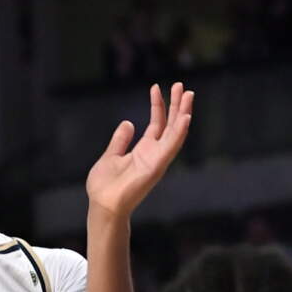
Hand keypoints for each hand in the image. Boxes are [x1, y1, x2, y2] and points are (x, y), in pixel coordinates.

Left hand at [86, 83, 195, 220]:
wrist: (103, 205)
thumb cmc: (105, 186)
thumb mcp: (111, 156)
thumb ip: (120, 141)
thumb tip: (128, 123)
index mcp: (144, 151)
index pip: (156, 124)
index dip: (158, 105)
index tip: (156, 87)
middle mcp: (154, 154)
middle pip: (170, 125)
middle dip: (176, 105)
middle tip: (181, 86)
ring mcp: (158, 160)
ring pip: (175, 132)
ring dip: (183, 113)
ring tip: (188, 94)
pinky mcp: (157, 166)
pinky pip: (171, 146)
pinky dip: (179, 132)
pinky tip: (186, 117)